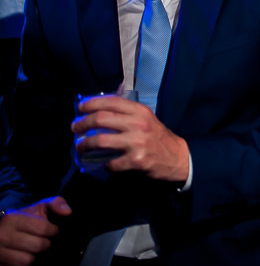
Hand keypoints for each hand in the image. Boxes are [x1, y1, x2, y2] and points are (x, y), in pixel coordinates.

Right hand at [0, 197, 70, 265]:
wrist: (2, 228)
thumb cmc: (24, 219)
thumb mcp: (39, 207)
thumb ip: (55, 204)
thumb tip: (67, 212)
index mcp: (13, 219)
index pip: (43, 229)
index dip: (52, 230)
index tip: (52, 231)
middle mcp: (3, 235)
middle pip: (37, 246)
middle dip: (44, 244)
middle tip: (42, 241)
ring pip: (26, 261)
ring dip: (32, 256)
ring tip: (30, 249)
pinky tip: (20, 257)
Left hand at [72, 96, 189, 182]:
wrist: (177, 157)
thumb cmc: (158, 137)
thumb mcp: (147, 119)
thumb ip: (127, 113)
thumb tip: (99, 110)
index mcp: (140, 111)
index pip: (111, 102)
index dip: (91, 103)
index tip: (81, 108)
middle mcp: (138, 124)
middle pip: (101, 119)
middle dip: (83, 123)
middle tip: (76, 128)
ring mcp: (137, 143)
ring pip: (100, 141)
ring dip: (85, 144)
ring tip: (80, 146)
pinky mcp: (136, 160)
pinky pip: (111, 162)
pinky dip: (103, 164)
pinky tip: (102, 163)